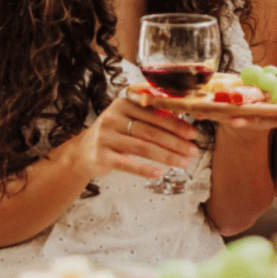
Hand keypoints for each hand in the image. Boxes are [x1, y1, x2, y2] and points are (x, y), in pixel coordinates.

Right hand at [74, 97, 199, 179]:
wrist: (82, 152)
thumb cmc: (114, 133)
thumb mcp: (127, 117)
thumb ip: (149, 114)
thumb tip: (182, 116)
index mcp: (123, 104)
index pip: (155, 114)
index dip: (176, 124)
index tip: (193, 133)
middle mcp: (113, 117)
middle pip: (151, 131)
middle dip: (176, 142)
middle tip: (193, 150)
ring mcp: (106, 137)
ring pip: (143, 147)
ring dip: (167, 156)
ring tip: (184, 163)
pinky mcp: (101, 156)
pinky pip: (128, 164)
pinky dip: (145, 170)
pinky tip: (160, 174)